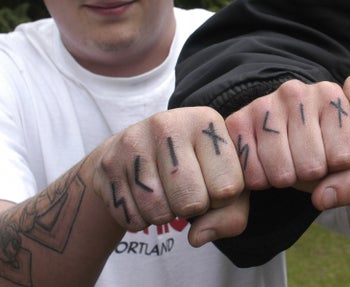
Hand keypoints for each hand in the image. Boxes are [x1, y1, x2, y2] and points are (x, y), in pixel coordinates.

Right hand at [92, 106, 247, 245]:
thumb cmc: (194, 167)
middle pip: (193, 202)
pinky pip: (132, 218)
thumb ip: (232, 215)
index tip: (213, 181)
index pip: (228, 187)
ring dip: (166, 216)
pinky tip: (143, 197)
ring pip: (160, 213)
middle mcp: (168, 124)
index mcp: (205, 121)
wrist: (135, 151)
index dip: (223, 198)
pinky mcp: (108, 164)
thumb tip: (198, 237)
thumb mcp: (225, 180)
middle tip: (188, 191)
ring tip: (166, 193)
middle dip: (194, 209)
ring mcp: (134, 142)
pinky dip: (141, 220)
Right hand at [224, 80, 349, 208]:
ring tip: (287, 161)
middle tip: (306, 160)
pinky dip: (261, 180)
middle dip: (311, 175)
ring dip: (286, 179)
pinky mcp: (237, 121)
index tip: (333, 155)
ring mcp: (265, 103)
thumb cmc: (321, 149)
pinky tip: (265, 163)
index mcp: (332, 96)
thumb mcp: (349, 165)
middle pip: (313, 167)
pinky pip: (254, 175)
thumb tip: (323, 198)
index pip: (345, 157)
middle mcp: (298, 91)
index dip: (339, 169)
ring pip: (282, 173)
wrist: (280, 135)